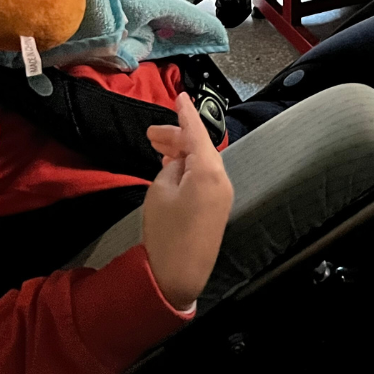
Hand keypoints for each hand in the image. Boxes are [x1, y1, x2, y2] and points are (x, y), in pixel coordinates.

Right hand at [142, 92, 232, 310]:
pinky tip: (172, 166)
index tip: (180, 96)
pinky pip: (204, 176)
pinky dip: (189, 167)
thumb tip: (178, 161)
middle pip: (200, 146)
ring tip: (158, 147)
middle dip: (177, 137)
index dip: (186, 113)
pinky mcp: (217, 207)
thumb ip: (171, 167)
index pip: (197, 132)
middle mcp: (221, 178)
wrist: (178, 277)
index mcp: (209, 170)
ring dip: (181, 152)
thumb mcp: (160, 191)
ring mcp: (222, 194)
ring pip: (202, 161)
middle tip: (152, 135)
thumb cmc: (166, 234)